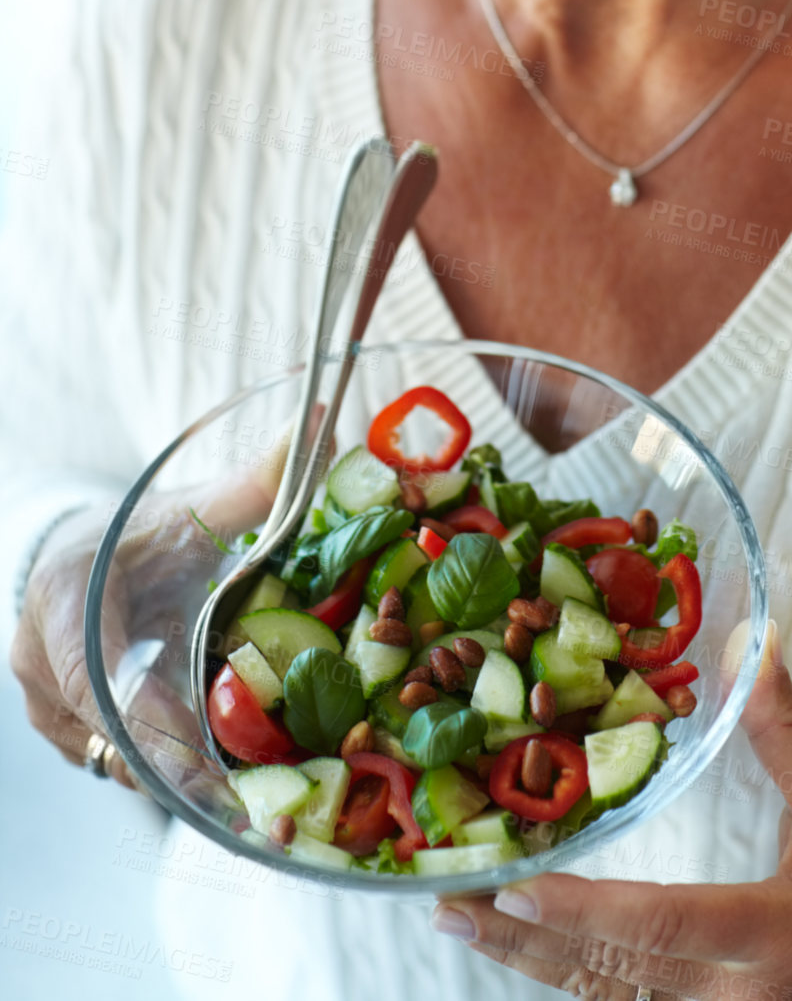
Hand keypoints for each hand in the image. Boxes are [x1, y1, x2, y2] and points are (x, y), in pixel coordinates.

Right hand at [10, 447, 289, 793]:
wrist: (77, 552)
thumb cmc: (135, 532)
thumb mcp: (186, 508)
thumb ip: (252, 481)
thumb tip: (320, 423)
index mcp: (63, 599)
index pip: (86, 671)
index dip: (139, 718)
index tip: (192, 752)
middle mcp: (40, 660)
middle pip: (103, 732)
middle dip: (173, 767)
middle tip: (244, 794)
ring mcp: (47, 705)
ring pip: (109, 760)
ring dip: (172, 777)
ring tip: (245, 797)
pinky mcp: (67, 733)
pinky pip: (113, 765)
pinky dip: (163, 775)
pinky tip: (222, 782)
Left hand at [431, 621, 791, 1000]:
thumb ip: (785, 728)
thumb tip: (752, 634)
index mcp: (777, 936)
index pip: (662, 928)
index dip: (583, 911)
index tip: (513, 884)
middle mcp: (744, 999)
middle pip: (613, 980)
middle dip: (527, 941)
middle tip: (453, 904)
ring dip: (535, 965)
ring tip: (467, 923)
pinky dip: (574, 980)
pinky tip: (527, 949)